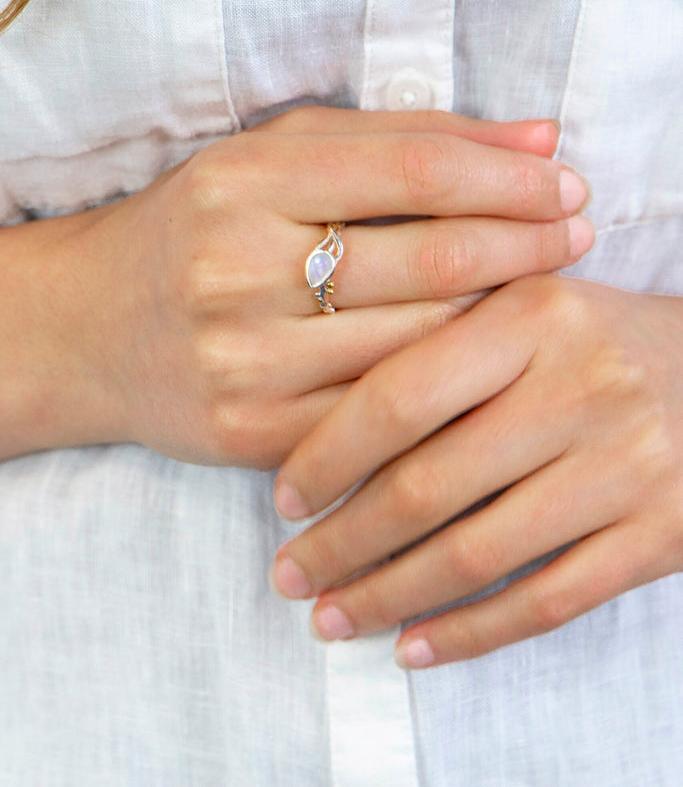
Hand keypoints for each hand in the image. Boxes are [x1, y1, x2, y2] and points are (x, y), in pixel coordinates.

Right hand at [0, 106, 589, 465]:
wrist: (94, 326)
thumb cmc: (201, 224)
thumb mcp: (280, 156)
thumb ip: (407, 137)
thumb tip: (541, 133)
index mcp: (244, 181)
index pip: (415, 169)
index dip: (510, 176)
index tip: (568, 181)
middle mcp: (236, 268)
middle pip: (432, 259)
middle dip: (529, 245)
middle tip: (580, 233)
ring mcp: (243, 361)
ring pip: (421, 343)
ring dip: (503, 314)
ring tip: (543, 286)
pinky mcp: (250, 434)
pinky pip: (384, 415)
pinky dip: (449, 383)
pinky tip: (485, 357)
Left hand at [271, 276, 682, 666]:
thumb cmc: (598, 340)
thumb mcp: (529, 306)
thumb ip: (442, 340)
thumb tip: (319, 425)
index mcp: (533, 317)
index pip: (400, 395)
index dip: (328, 456)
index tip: (284, 497)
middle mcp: (582, 388)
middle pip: (428, 487)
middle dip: (341, 543)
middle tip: (290, 574)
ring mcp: (627, 468)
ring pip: (477, 555)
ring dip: (388, 596)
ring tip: (333, 615)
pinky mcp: (662, 536)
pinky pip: (548, 602)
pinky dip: (470, 633)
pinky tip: (413, 644)